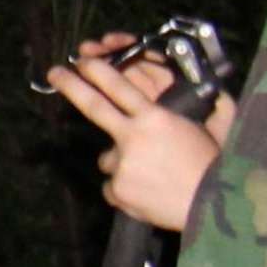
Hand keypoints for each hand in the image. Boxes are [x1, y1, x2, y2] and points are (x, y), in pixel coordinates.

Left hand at [41, 34, 234, 235]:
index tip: (81, 61)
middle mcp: (134, 137)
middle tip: (54, 72)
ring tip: (152, 175)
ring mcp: (122, 164)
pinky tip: (147, 192)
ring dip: (122, 163)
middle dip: (71, 86)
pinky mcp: (117, 190)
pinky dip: (125, 188)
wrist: (212, 205)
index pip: (119, 87)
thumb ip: (173, 114)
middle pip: (94, 107)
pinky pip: (113, 185)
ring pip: (108, 158)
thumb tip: (160, 104)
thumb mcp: (197, 128)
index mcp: (156, 118)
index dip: (97, 71)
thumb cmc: (209, 164)